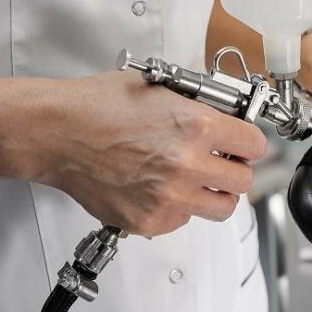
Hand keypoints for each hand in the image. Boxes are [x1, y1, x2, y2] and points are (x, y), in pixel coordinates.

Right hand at [32, 73, 267, 235]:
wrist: (56, 133)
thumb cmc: (98, 106)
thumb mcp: (160, 89)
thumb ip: (199, 106)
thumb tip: (226, 117)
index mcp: (197, 127)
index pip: (255, 145)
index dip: (249, 143)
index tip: (243, 144)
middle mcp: (187, 165)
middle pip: (243, 181)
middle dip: (236, 170)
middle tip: (222, 163)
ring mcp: (169, 197)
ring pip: (222, 208)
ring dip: (215, 194)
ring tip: (198, 181)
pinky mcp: (149, 221)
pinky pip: (183, 222)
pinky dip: (179, 209)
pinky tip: (162, 189)